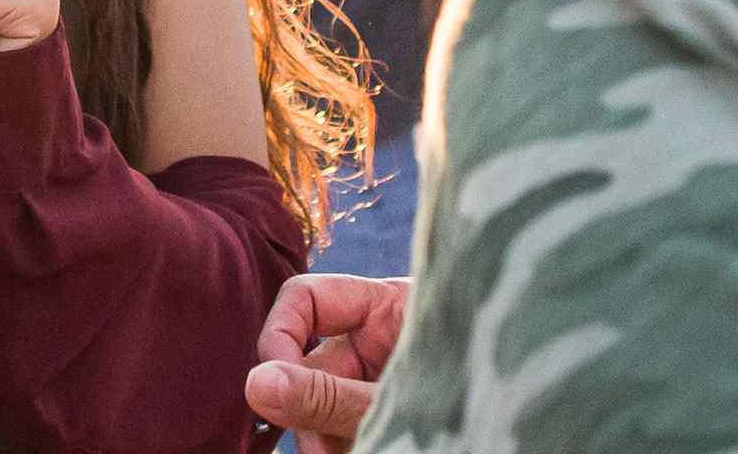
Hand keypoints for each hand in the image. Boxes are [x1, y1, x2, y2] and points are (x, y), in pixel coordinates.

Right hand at [244, 273, 409, 453]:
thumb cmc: (483, 414)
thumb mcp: (397, 398)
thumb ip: (328, 394)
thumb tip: (254, 385)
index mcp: (387, 308)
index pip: (306, 299)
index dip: (280, 337)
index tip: (273, 388)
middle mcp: (375, 341)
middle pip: (308, 363)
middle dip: (305, 408)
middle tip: (316, 452)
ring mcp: (375, 383)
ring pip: (318, 406)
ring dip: (320, 438)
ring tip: (348, 453)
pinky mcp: (374, 419)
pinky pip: (335, 432)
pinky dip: (335, 448)